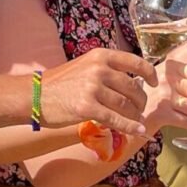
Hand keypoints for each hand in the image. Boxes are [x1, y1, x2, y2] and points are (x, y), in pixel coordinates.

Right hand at [38, 48, 152, 136]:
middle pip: (133, 88)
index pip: (135, 62)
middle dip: (140, 102)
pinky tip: (138, 131)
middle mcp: (99, 69)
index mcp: (101, 56)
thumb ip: (107, 71)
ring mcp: (93, 88)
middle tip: (139, 109)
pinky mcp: (87, 108)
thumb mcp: (84, 66)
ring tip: (135, 120)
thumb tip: (133, 84)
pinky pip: (116, 119)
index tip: (153, 83)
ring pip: (126, 105)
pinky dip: (130, 127)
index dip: (149, 74)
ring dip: (135, 115)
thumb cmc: (59, 83)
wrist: (34, 95)